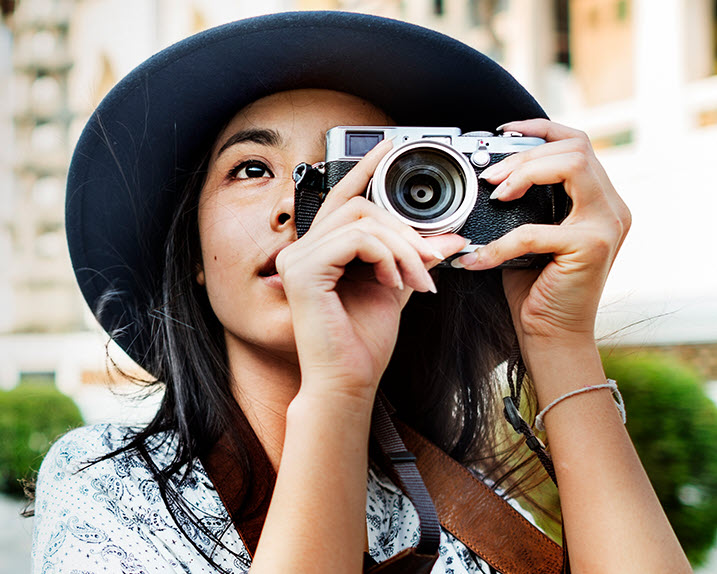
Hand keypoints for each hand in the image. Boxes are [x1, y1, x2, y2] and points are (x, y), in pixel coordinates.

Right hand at [276, 139, 465, 402]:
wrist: (349, 382)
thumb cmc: (364, 342)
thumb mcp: (395, 288)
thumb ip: (412, 257)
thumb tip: (447, 237)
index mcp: (320, 251)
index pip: (342, 197)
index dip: (365, 168)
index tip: (389, 146)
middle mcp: (302, 249)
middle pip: (360, 205)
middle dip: (405, 231)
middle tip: (432, 261)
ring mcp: (297, 258)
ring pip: (362, 219)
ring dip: (402, 248)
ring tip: (417, 280)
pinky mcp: (303, 270)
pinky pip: (357, 239)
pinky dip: (387, 257)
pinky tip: (394, 283)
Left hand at [454, 119, 630, 345]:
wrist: (552, 335)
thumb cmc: (536, 287)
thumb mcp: (529, 235)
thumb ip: (524, 203)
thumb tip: (487, 176)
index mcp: (598, 200)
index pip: (578, 144)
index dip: (542, 129)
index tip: (504, 132)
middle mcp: (611, 207)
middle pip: (576, 147)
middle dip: (525, 155)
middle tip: (490, 178)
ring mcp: (607, 225)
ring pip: (573, 165)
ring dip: (525, 173)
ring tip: (495, 194)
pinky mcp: (591, 247)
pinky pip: (536, 229)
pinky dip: (500, 243)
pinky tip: (478, 257)